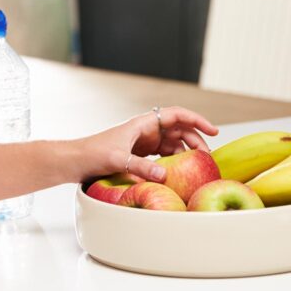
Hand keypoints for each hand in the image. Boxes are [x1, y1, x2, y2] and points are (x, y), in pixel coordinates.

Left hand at [71, 106, 218, 183]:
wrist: (77, 160)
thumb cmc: (93, 154)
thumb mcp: (118, 160)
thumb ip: (141, 167)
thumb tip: (165, 176)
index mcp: (142, 124)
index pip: (176, 115)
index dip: (196, 120)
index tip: (213, 130)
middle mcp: (146, 130)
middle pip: (179, 130)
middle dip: (196, 140)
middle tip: (207, 158)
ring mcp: (144, 142)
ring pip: (174, 143)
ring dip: (187, 152)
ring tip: (198, 166)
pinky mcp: (141, 154)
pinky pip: (165, 155)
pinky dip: (175, 161)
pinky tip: (182, 171)